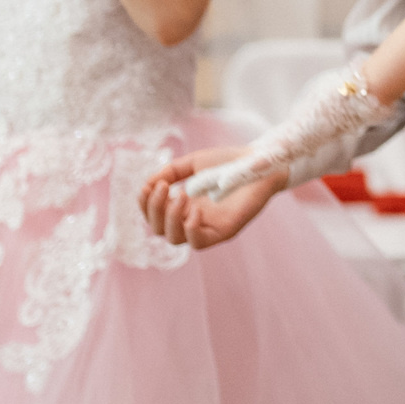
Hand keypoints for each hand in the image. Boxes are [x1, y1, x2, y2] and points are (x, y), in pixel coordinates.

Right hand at [141, 146, 284, 248]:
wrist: (258, 160)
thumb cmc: (228, 162)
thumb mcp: (193, 163)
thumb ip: (170, 172)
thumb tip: (147, 184)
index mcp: (185, 205)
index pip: (155, 216)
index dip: (145, 205)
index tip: (146, 187)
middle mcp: (194, 219)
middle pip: (161, 229)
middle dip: (155, 209)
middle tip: (163, 187)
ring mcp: (209, 227)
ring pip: (176, 239)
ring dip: (170, 218)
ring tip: (180, 195)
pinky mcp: (225, 231)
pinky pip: (199, 243)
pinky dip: (190, 230)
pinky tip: (193, 212)